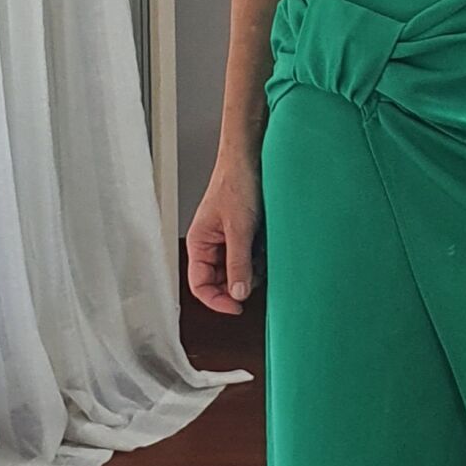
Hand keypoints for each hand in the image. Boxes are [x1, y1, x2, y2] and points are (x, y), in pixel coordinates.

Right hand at [186, 157, 262, 314]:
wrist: (252, 158)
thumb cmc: (236, 182)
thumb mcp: (239, 228)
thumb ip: (238, 263)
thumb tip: (238, 293)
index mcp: (199, 243)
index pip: (200, 285)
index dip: (216, 300)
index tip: (236, 308)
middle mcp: (212, 244)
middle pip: (223, 281)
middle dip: (240, 280)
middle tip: (255, 270)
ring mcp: (230, 241)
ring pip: (241, 271)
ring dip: (254, 267)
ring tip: (261, 247)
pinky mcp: (246, 236)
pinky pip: (254, 258)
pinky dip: (262, 256)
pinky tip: (266, 241)